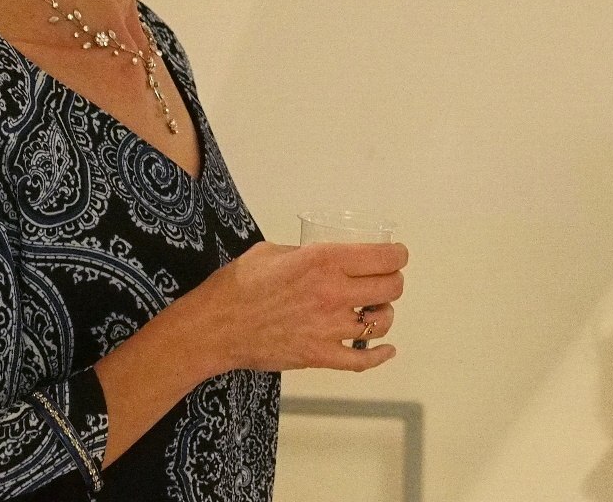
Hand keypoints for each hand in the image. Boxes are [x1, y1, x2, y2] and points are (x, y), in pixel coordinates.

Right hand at [201, 240, 407, 373]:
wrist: (214, 327)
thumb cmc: (238, 284)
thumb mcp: (275, 251)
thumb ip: (306, 252)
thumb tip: (325, 257)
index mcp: (324, 260)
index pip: (383, 257)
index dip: (398, 256)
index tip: (397, 256)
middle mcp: (333, 292)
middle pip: (390, 287)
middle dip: (393, 282)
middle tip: (386, 281)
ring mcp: (329, 327)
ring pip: (381, 322)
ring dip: (383, 315)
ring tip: (374, 310)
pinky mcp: (319, 356)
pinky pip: (362, 360)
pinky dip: (379, 355)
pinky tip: (386, 349)